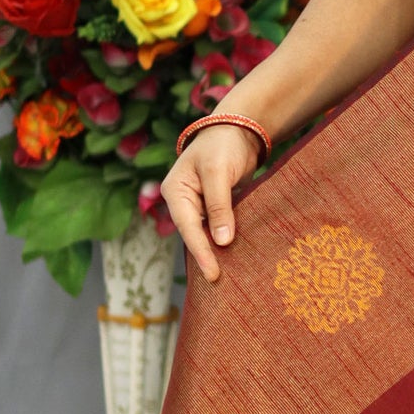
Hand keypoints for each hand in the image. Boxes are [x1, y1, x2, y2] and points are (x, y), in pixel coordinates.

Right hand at [161, 123, 261, 282]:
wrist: (239, 130)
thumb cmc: (223, 146)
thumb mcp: (218, 172)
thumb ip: (219, 206)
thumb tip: (222, 240)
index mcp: (175, 192)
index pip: (188, 228)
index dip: (201, 251)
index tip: (213, 273)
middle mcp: (183, 201)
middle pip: (193, 235)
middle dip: (206, 257)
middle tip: (219, 283)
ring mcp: (198, 205)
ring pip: (205, 234)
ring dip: (216, 252)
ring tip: (228, 278)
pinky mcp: (215, 207)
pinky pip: (217, 228)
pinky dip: (225, 241)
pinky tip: (236, 258)